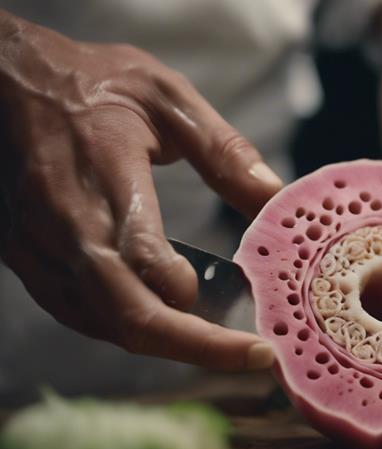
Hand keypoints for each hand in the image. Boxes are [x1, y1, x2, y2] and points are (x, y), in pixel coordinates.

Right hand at [0, 12, 282, 369]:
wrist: (3, 77)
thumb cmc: (91, 81)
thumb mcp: (166, 96)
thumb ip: (223, 150)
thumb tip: (274, 196)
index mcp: (104, 180)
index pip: (147, 264)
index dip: (198, 309)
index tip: (254, 331)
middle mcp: (64, 226)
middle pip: (127, 315)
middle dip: (195, 347)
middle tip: (252, 358)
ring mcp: (38, 248)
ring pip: (102, 323)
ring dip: (164, 342)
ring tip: (223, 344)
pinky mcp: (25, 257)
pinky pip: (77, 311)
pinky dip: (125, 328)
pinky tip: (166, 324)